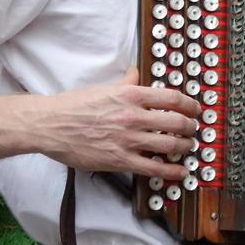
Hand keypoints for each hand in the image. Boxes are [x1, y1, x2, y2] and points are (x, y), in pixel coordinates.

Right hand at [38, 68, 200, 180]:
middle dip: (191, 127)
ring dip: (185, 147)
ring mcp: (128, 140)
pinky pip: (154, 168)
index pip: (173, 98)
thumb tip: (136, 73)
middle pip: (178, 122)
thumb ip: (125, 82)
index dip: (191, 105)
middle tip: (194, 130)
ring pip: (170, 145)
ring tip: (188, 147)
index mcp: (131, 95)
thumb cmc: (74, 105)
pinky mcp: (120, 160)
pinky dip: (172, 170)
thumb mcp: (104, 87)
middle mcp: (133, 116)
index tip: (196, 109)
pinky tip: (181, 171)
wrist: (49, 125)